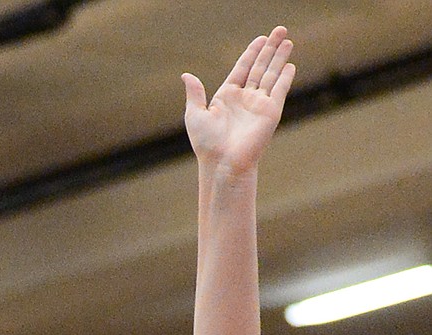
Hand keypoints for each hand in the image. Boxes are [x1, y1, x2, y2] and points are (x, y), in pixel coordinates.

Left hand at [183, 26, 294, 173]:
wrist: (223, 163)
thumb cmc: (207, 144)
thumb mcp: (195, 115)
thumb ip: (194, 93)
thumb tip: (186, 75)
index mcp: (227, 96)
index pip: (243, 68)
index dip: (252, 52)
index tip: (260, 38)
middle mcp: (245, 98)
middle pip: (260, 67)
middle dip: (270, 48)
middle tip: (280, 29)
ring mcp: (259, 105)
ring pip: (271, 74)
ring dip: (280, 57)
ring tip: (287, 40)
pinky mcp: (271, 112)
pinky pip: (279, 90)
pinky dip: (285, 77)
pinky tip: (290, 64)